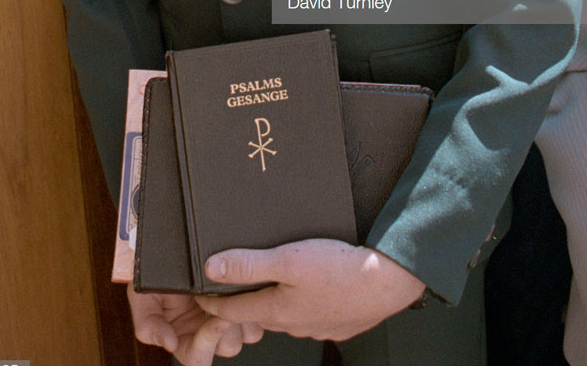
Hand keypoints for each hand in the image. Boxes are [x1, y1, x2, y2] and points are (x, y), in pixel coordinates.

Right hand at [127, 282, 263, 363]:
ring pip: (248, 332)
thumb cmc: (153, 273)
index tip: (215, 318)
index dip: (208, 342)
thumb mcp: (143, 299)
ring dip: (247, 315)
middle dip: (230, 328)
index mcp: (184, 338)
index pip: (198, 358)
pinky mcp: (242, 296)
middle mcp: (207, 330)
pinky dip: (257, 299)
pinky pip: (259, 309)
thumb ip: (148, 325)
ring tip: (240, 291)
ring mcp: (226, 312)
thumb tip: (169, 344)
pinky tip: (249, 282)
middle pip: (228, 347)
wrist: (169, 242)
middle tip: (230, 301)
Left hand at [197, 239, 425, 341]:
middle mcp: (292, 325)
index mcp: (276, 310)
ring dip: (277, 298)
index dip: (211, 299)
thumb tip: (212, 267)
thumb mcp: (289, 258)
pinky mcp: (337, 324)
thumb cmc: (340, 268)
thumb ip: (249, 263)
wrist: (388, 281)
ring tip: (276, 277)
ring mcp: (315, 328)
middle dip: (244, 298)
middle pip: (258, 311)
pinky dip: (304, 302)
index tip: (198, 291)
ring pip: (285, 313)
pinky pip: (311, 315)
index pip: (230, 310)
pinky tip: (313, 287)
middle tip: (235, 279)